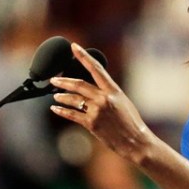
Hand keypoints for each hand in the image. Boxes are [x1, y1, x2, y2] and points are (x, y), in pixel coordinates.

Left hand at [50, 42, 152, 164]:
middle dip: (63, 81)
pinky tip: (55, 108)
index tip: (74, 47)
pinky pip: (72, 115)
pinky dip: (62, 111)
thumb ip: (108, 94)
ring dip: (62, 96)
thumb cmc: (131, 122)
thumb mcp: (123, 102)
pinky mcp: (91, 124)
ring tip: (55, 95)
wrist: (135, 141)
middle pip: (78, 85)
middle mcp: (104, 98)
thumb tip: (93, 88)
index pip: (96, 68)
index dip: (83, 56)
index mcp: (113, 90)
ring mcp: (97, 111)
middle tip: (53, 79)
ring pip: (74, 99)